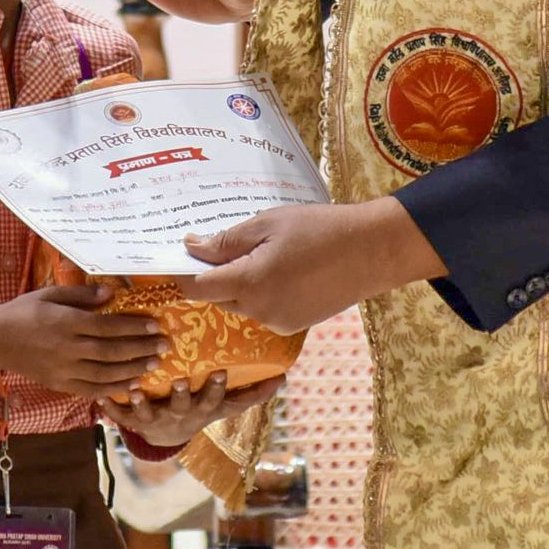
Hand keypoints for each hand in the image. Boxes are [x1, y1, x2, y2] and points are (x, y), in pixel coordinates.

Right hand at [0, 285, 166, 397]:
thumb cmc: (23, 312)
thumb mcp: (49, 294)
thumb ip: (81, 295)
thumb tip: (111, 292)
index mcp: (66, 323)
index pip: (108, 326)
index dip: (134, 327)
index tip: (156, 325)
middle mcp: (68, 348)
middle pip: (112, 351)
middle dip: (141, 349)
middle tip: (164, 346)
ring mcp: (64, 370)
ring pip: (105, 374)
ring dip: (133, 370)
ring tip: (154, 364)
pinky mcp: (59, 384)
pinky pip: (91, 390)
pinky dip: (113, 389)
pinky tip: (130, 385)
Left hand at [97, 372, 284, 448]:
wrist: (166, 439)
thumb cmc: (199, 410)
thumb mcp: (226, 407)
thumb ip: (252, 393)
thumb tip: (284, 378)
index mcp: (204, 409)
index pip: (216, 401)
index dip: (217, 389)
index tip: (219, 372)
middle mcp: (181, 415)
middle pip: (183, 406)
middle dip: (182, 395)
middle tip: (179, 381)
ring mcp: (157, 419)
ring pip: (149, 412)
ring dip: (143, 401)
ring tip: (135, 387)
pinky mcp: (135, 421)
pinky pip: (121, 416)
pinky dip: (112, 408)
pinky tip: (102, 399)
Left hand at [181, 198, 446, 334]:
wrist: (372, 251)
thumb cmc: (319, 229)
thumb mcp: (267, 224)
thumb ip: (226, 241)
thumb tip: (190, 248)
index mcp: (249, 283)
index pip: (196, 287)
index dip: (181, 273)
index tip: (175, 257)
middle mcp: (259, 310)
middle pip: (216, 297)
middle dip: (211, 275)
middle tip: (215, 246)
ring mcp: (278, 322)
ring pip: (239, 304)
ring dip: (238, 284)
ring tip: (257, 253)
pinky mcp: (294, 325)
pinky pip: (262, 310)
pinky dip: (260, 293)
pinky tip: (279, 269)